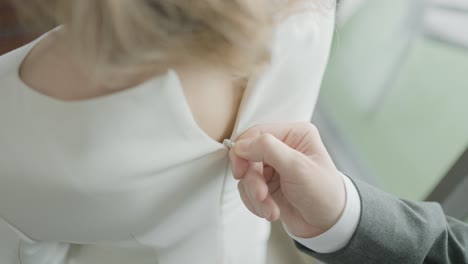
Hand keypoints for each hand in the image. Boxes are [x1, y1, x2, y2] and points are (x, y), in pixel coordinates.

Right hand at [229, 122, 345, 237]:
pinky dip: (255, 204)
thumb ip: (268, 150)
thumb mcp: (298, 168)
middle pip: (248, 156)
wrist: (328, 225)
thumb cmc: (324, 193)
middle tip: (261, 196)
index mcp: (293, 134)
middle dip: (253, 181)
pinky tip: (271, 211)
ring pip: (246, 176)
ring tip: (271, 209)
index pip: (257, 133)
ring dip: (255, 196)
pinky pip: (247, 190)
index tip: (240, 171)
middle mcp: (282, 147)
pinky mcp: (267, 184)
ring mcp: (273, 167)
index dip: (243, 151)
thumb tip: (240, 146)